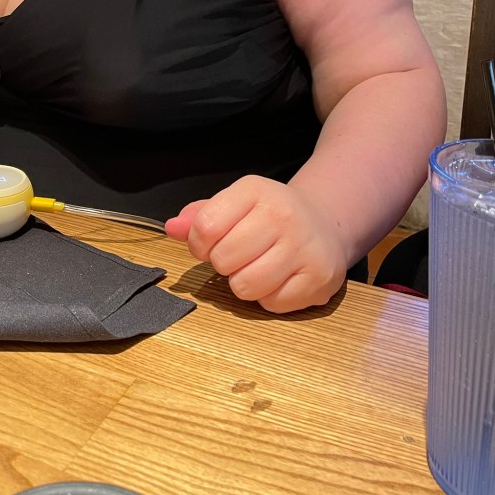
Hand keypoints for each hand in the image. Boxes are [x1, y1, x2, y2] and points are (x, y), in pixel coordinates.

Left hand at [164, 176, 347, 312]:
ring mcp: (304, 247)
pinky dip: (269, 297)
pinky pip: (272, 304)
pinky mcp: (319, 278)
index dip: (198, 243)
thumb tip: (171, 228)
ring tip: (256, 267)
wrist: (323, 224)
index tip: (207, 244)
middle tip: (238, 256)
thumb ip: (199, 216)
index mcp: (256, 191)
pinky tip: (279, 277)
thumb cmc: (269, 216)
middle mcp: (282, 215)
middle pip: (223, 259)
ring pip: (246, 286)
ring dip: (243, 283)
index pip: (206, 226)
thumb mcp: (234, 204)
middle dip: (223, 264)